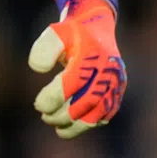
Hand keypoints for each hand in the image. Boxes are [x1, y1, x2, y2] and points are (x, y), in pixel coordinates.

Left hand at [28, 0, 125, 136]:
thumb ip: (44, 49)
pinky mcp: (119, 91)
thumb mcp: (55, 34)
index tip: (38, 105)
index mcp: (92, 54)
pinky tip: (72, 126)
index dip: (55, 97)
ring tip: (58, 129)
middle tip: (45, 117)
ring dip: (78, 125)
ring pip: (100, 112)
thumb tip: (38, 69)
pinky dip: (90, 123)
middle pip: (88, 100)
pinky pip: (107, 113)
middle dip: (64, 114)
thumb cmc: (71, 34)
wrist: (96, 28)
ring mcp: (116, 82)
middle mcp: (108, 69)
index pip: (74, 81)